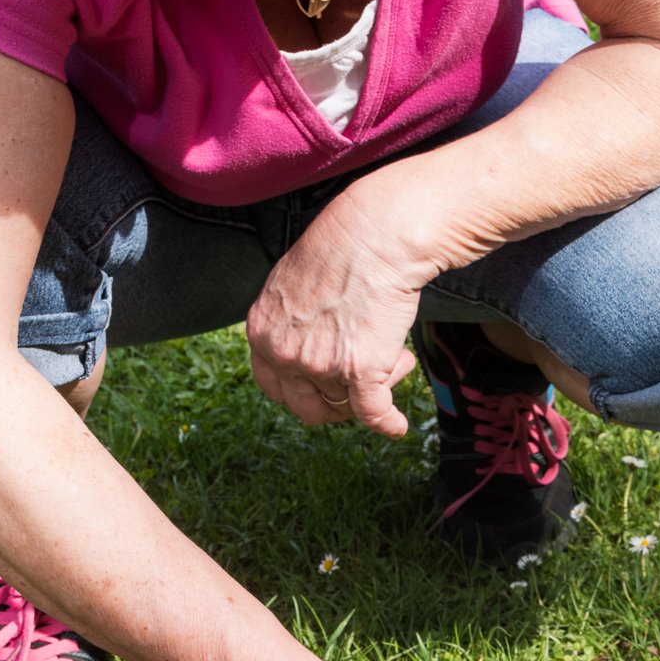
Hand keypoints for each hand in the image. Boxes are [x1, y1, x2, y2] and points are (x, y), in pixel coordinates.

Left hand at [247, 173, 448, 438]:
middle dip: (337, 399)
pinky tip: (398, 426)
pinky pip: (373, 414)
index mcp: (262, 330)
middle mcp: (283, 353)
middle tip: (361, 382)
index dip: (301, 391)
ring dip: (373, 388)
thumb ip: (292, 320)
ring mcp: (319, 365)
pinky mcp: (359, 372)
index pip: (272, 386)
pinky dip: (388, 424)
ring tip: (397, 357)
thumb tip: (309, 340)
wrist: (378, 234)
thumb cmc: (345, 247)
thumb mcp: (294, 283)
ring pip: (347, 403)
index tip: (323, 386)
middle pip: (307, 405)